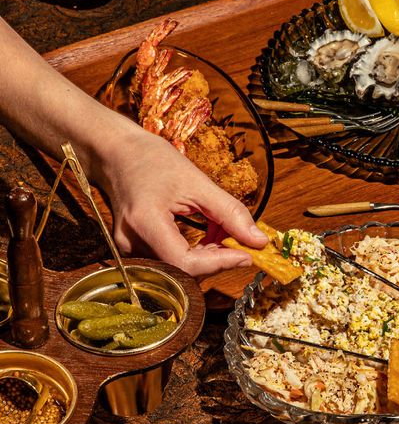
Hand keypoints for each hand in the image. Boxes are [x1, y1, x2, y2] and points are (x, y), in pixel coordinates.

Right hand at [99, 129, 266, 276]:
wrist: (115, 153)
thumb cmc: (151, 160)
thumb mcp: (197, 181)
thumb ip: (230, 213)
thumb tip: (258, 241)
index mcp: (145, 223)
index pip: (186, 262)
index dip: (220, 263)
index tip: (247, 255)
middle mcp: (131, 243)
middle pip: (184, 269)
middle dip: (218, 258)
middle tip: (241, 241)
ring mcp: (129, 249)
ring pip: (180, 268)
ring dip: (208, 256)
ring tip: (224, 232)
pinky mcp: (135, 249)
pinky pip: (171, 260)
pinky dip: (195, 252)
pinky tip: (209, 235)